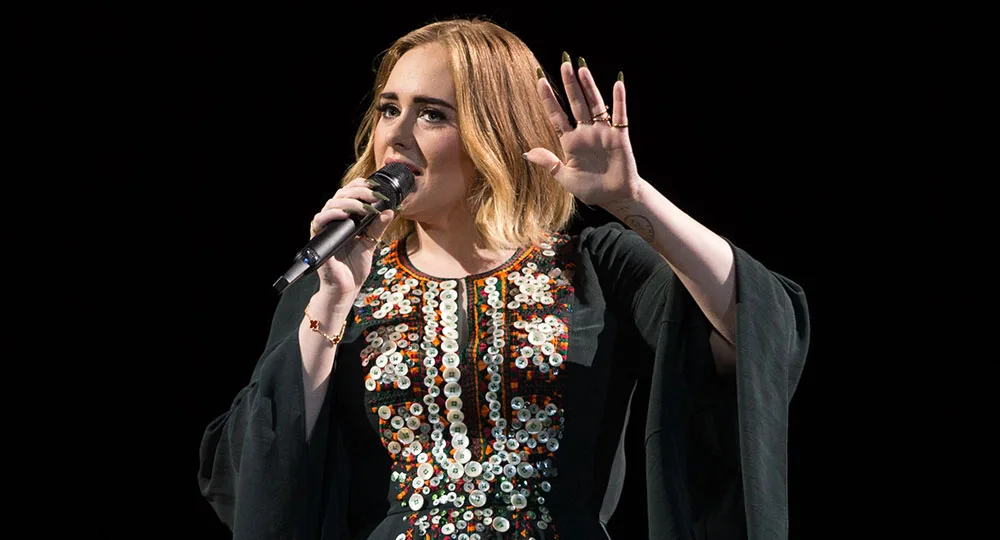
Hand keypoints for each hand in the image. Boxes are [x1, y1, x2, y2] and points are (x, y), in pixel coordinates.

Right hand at [309, 178, 394, 307]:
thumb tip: (390, 210)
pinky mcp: (317, 237)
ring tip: (363, 206)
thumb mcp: (371, 242)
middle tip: (374, 195)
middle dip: (359, 192)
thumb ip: (378, 227)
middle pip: (341, 195)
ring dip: (349, 202)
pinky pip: (320, 220)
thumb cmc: (355, 265)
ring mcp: (325, 228)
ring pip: (331, 204)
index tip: (374, 185)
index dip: (359, 186)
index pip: (349, 194)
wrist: (347, 287)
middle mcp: (333, 220)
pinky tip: (345, 215)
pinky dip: (333, 214)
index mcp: (345, 218)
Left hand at [524, 56, 640, 208]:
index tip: (538, 79)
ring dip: (589, 87)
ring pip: (594, 105)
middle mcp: (585, 132)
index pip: (556, 115)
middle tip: (563, 63)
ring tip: (581, 68)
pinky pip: (619, 115)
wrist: (615, 198)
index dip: (548, 98)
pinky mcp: (619, 136)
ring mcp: (602, 132)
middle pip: (575, 103)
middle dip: (569, 84)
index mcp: (570, 141)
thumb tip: (527, 153)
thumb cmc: (591, 189)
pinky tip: (617, 83)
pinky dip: (619, 100)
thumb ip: (549, 163)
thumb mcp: (565, 178)